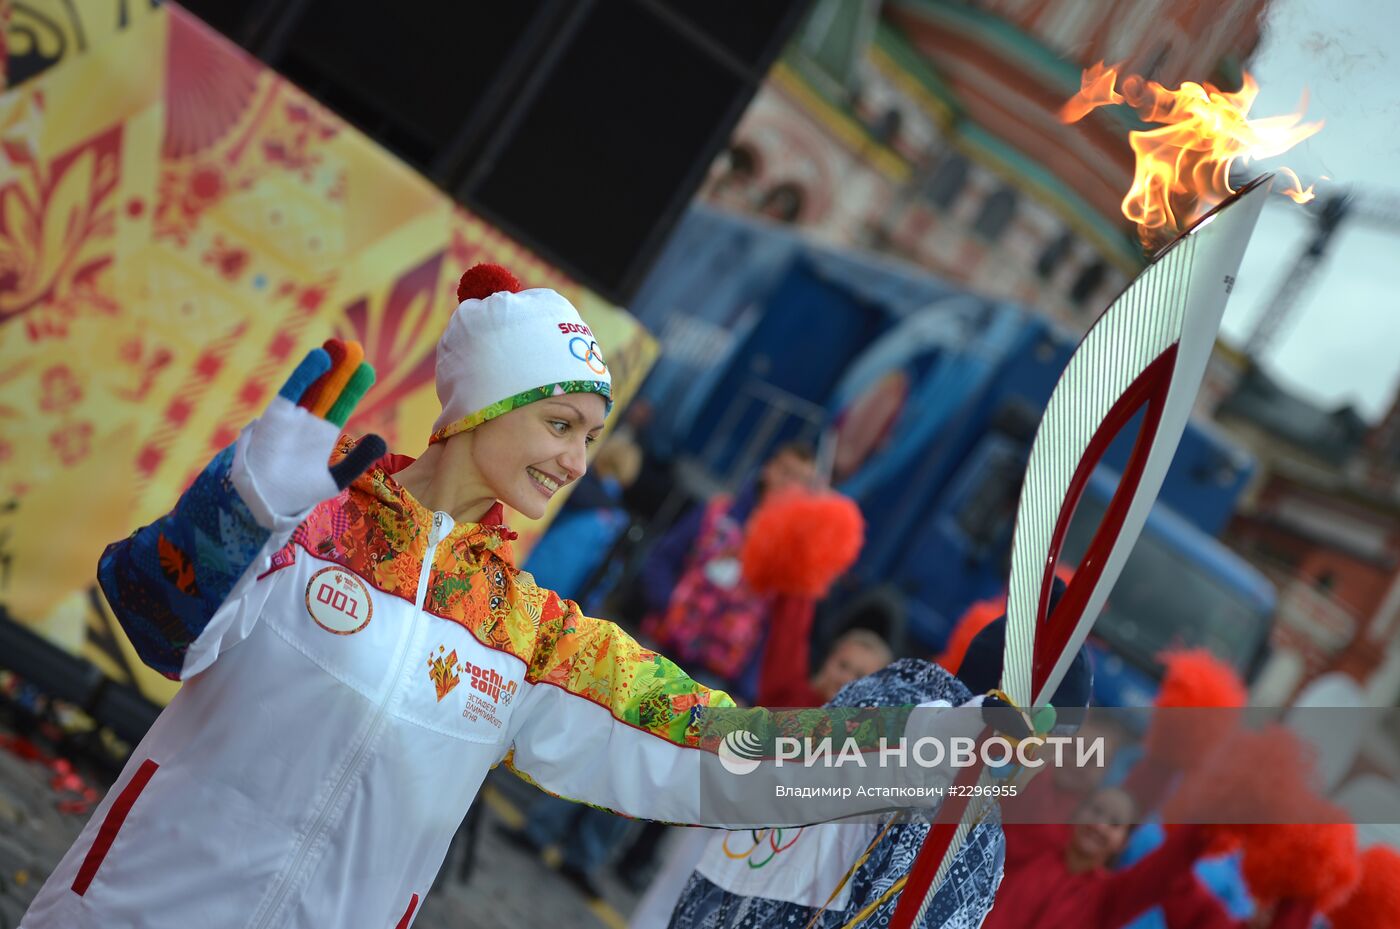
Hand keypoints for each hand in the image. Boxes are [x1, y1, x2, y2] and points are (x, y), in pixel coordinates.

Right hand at [233, 338, 385, 528]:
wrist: (266, 503)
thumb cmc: (297, 493)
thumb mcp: (337, 478)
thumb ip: (359, 460)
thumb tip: (381, 439)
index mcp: (322, 435)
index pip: (341, 404)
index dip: (353, 386)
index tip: (367, 369)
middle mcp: (307, 421)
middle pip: (328, 389)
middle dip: (340, 370)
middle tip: (355, 348)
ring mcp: (292, 416)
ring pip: (312, 385)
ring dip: (326, 365)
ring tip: (340, 345)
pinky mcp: (275, 415)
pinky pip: (292, 389)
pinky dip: (305, 373)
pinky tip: (320, 358)